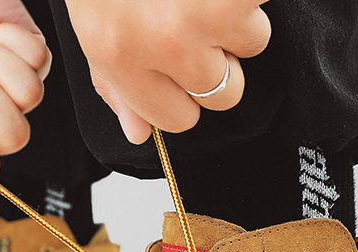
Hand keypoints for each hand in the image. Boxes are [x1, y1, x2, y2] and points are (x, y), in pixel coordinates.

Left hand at [64, 0, 270, 142]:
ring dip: (239, 13)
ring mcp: (209, 9)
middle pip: (224, 94)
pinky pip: (265, 4)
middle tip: (199, 16)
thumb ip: (115, 82)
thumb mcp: (93, 20)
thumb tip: (138, 133)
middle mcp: (166, 41)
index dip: (184, 94)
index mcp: (121, 56)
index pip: (179, 121)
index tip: (182, 68)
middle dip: (218, 59)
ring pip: (253, 44)